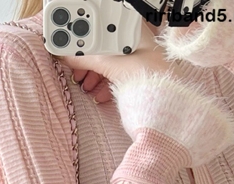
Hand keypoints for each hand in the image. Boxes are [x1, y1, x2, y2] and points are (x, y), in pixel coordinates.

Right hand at [57, 18, 183, 96]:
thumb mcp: (113, 66)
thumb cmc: (151, 82)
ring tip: (83, 83)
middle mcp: (135, 42)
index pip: (101, 24)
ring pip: (107, 62)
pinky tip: (98, 93)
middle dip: (85, 56)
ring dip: (92, 74)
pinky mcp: (135, 77)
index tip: (65, 36)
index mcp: (133, 31)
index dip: (82, 29)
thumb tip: (66, 54)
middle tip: (71, 64)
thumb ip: (87, 58)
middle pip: (102, 44)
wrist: (168, 110)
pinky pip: (114, 75)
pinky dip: (102, 83)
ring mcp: (136, 61)